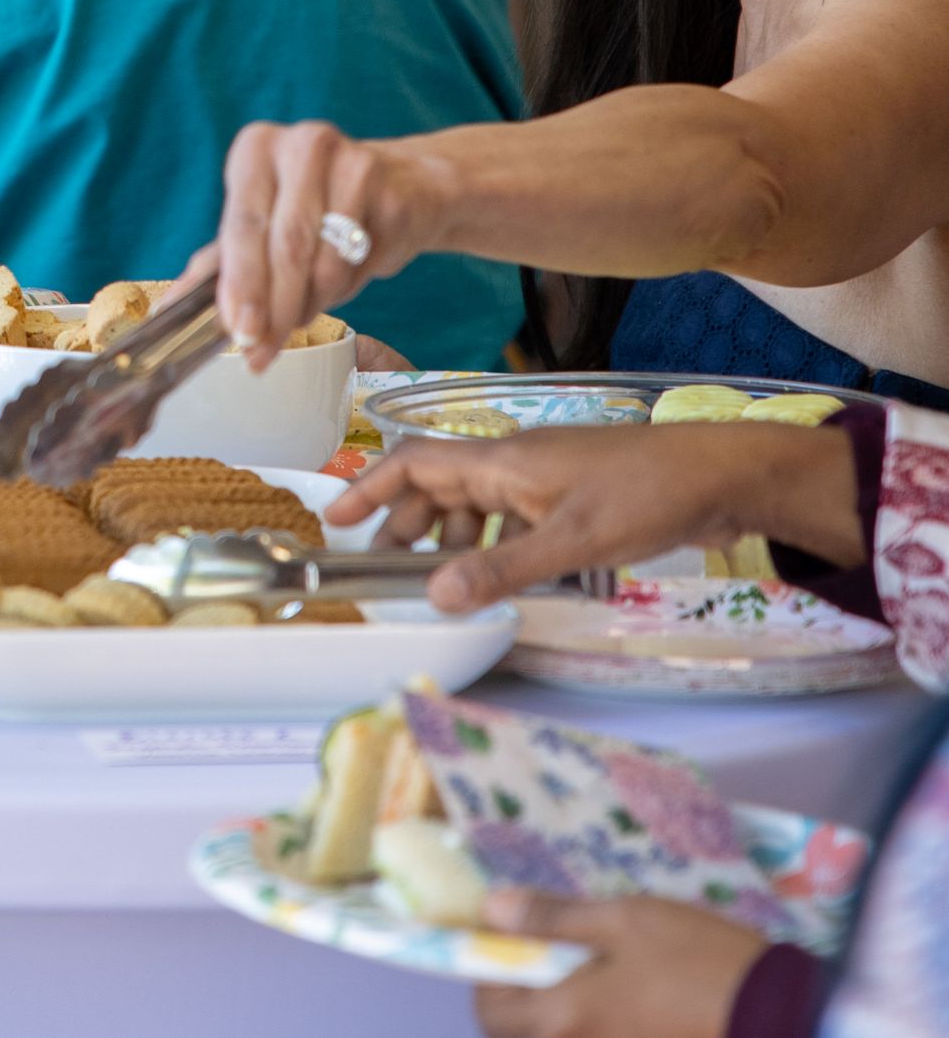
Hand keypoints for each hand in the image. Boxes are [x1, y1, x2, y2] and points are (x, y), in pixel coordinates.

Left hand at [197, 119, 439, 366]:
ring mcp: (356, 166)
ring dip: (308, 306)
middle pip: (286, 246)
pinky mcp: (394, 197)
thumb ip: (218, 263)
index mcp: (257, 148)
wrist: (401, 186)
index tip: (237, 330)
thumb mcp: (260, 221)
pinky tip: (337, 285)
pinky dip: (344, 291)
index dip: (240, 283)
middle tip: (261, 350)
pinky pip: (362, 267)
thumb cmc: (312, 207)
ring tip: (298, 314)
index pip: (243, 225)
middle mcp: (305, 146)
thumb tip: (171, 308)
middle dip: (272, 308)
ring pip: (326, 264)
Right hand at [327, 422, 862, 611]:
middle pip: (439, 486)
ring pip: (478, 505)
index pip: (413, 463)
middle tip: (387, 568)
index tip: (336, 519)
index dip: (369, 488)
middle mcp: (514, 464)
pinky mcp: (573, 499)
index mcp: (501, 461)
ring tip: (444, 582)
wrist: (720, 476)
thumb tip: (433, 596)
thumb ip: (502, 569)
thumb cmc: (645, 495)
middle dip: (405, 523)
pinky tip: (508, 579)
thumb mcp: (571, 541)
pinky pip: (514, 520)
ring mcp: (545, 481)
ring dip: (453, 539)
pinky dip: (497, 547)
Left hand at [473, 895, 765, 1037]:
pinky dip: (594, 1027)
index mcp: (565, 1017)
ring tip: (588, 976)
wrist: (779, 1017)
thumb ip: (553, 917)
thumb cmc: (696, 961)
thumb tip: (492, 910)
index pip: (490, 1011)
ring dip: (556, 1016)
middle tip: (547, 958)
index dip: (488, 976)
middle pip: (521, 1034)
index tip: (506, 945)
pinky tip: (621, 1001)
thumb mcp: (623, 921)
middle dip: (519, 1000)